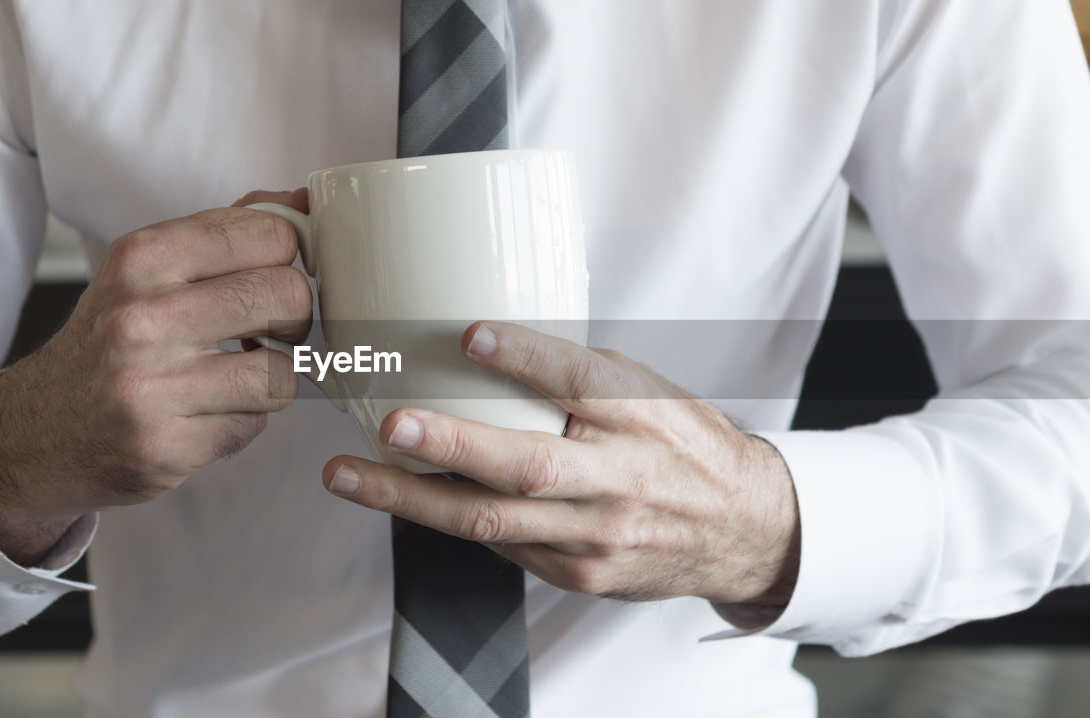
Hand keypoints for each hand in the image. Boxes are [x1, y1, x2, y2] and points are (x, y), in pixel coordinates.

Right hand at [0, 190, 311, 564]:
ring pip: (282, 371)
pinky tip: (208, 413)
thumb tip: (302, 201)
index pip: (269, 234)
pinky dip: (245, 419)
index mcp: (140, 259)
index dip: (288, 259)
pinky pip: (255, 424)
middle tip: (269, 329)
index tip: (274, 275)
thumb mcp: (147, 270)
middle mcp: (140, 319)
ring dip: (273, 377)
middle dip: (293, 317)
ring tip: (239, 376)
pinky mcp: (165, 448)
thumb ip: (224, 233)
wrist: (38, 432)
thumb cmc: (110, 342)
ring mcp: (150, 388)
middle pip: (287, 297)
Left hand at [321, 321, 799, 612]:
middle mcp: (618, 477)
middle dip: (449, 446)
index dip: (524, 357)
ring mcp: (596, 535)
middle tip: (389, 424)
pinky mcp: (580, 574)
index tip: (470, 334)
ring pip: (492, 523)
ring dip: (410, 499)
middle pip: (526, 467)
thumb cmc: (685, 445)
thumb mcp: (651, 392)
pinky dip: (450, 520)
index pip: (580, 380)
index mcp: (640, 416)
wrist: (741, 530)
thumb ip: (580, 376)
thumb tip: (485, 345)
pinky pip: (502, 548)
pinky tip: (404, 499)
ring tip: (348, 476)